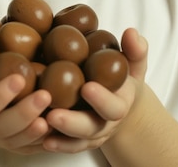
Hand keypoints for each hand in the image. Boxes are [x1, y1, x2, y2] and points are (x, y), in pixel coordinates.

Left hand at [42, 27, 148, 153]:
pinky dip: (56, 143)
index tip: (87, 87)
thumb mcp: (133, 64)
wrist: (122, 103)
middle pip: (91, 128)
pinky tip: (41, 138)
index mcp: (120, 104)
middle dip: (73, 123)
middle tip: (54, 114)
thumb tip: (132, 32)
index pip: (113, 107)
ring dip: (59, 134)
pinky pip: (67, 145)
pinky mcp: (78, 139)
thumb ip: (135, 50)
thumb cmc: (124, 79)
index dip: (101, 99)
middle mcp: (106, 123)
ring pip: (76, 140)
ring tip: (42, 123)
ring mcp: (92, 134)